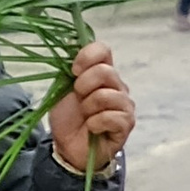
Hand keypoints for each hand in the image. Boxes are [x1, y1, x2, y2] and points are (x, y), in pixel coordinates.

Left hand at [50, 40, 133, 176]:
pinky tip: (93, 128)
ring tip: (86, 117)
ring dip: (88, 108)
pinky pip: (112, 116)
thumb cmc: (68, 117)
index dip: (87, 56)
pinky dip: (95, 123)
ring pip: (106, 95)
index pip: (103, 50)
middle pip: (105, 71)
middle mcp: (117, 85)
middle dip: (83, 86)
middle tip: (79, 99)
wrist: (68, 146)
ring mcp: (124, 104)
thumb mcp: (62, 89)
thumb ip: (70, 69)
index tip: (74, 71)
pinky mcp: (127, 123)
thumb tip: (71, 44)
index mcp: (101, 72)